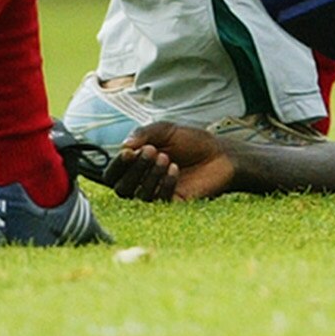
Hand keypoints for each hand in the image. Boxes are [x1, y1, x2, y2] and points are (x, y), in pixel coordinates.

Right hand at [112, 123, 243, 201]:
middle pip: (120, 187)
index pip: (113, 173)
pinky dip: (164, 184)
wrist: (221, 154)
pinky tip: (175, 169)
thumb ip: (145, 133)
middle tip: (151, 151)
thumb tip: (124, 145)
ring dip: (149, 175)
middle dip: (133, 169)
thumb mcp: (167, 130)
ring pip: (137, 195)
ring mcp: (156, 195)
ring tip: (166, 157)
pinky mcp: (172, 204)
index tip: (128, 151)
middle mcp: (142, 182)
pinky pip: (159, 201)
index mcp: (136, 165)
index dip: (117, 164)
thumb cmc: (193, 141)